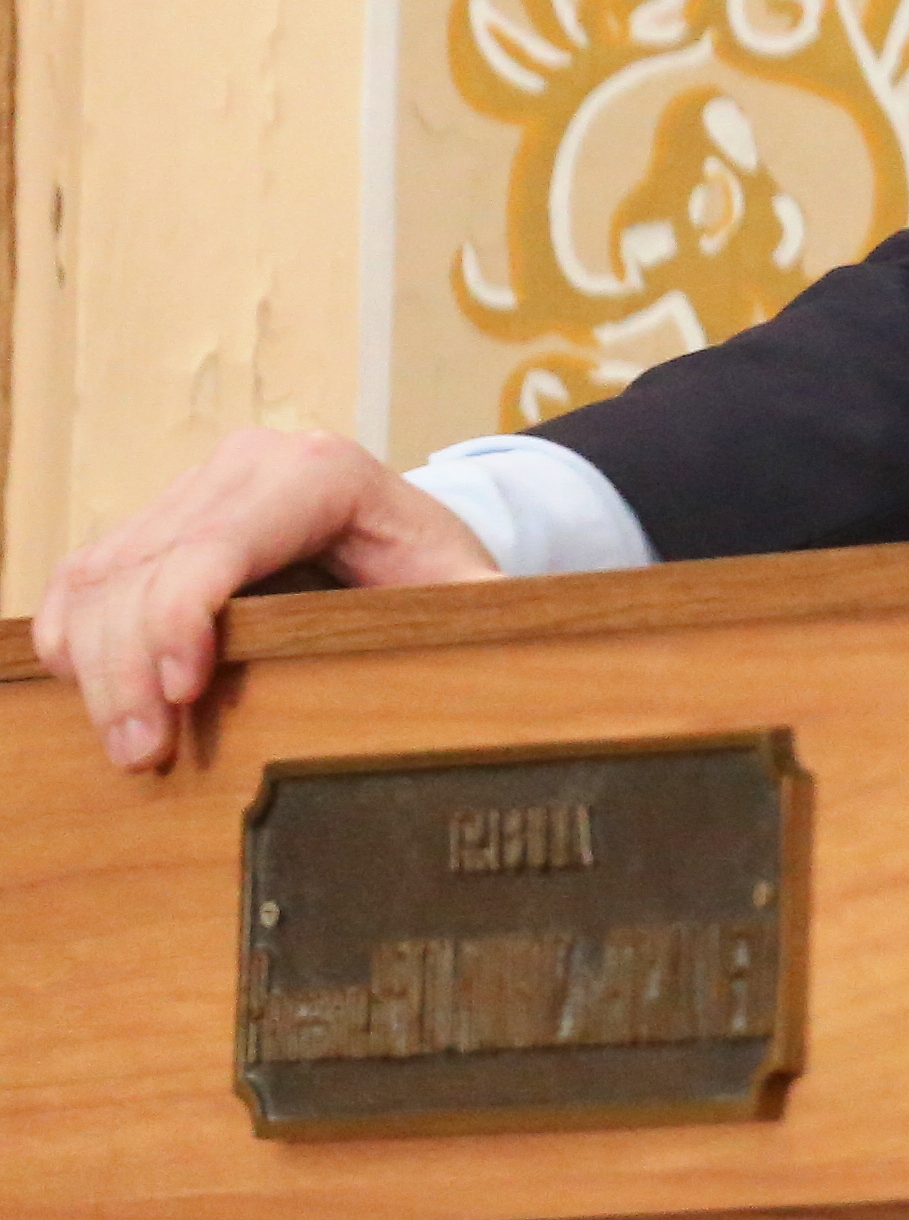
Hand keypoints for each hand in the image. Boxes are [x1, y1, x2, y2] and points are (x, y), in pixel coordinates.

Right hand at [26, 426, 499, 775]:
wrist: (409, 539)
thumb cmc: (437, 572)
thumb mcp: (470, 592)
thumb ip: (489, 619)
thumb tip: (523, 649)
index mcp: (322, 473)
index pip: (220, 543)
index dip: (182, 617)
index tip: (180, 695)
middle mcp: (248, 465)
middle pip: (148, 567)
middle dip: (133, 665)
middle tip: (144, 754)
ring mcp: (194, 489)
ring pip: (104, 574)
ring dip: (98, 666)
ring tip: (127, 745)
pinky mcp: (156, 522)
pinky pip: (85, 575)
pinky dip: (75, 633)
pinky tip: (85, 690)